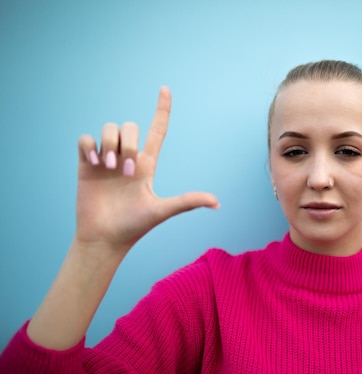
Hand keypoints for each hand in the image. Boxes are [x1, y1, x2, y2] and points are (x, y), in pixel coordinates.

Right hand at [75, 87, 218, 249]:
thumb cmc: (135, 227)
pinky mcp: (86, 165)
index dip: (162, 109)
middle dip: (128, 142)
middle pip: (129, 126)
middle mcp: (127, 158)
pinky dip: (89, 145)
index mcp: (147, 164)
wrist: (105, 238)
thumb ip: (188, 201)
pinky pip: (85, 139)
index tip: (165, 89)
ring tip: (109, 167)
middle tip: (126, 171)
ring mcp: (106, 160)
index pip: (157, 130)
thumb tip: (218, 203)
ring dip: (110, 144)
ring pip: (108, 128)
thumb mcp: (162, 211)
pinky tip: (93, 161)